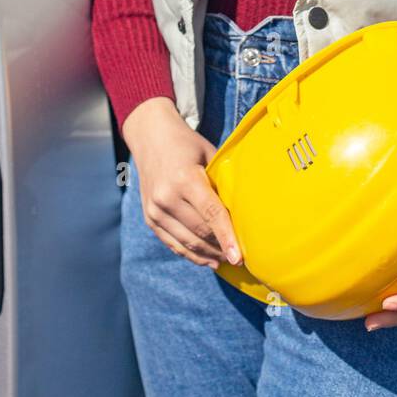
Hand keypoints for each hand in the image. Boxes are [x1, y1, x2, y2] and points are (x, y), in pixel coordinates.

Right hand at [122, 97, 242, 269]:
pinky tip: (208, 260)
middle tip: (241, 258)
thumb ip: (222, 181)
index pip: (211, 214)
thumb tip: (246, 209)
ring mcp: (155, 210)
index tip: (239, 257)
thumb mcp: (209, 155)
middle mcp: (166, 196)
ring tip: (227, 260)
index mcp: (185, 178)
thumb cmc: (187, 144)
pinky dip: (191, 254)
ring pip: (187, 243)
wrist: (150, 136)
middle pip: (200, 232)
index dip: (227, 237)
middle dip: (221, 248)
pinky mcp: (150, 218)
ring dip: (208, 255)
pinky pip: (173, 243)